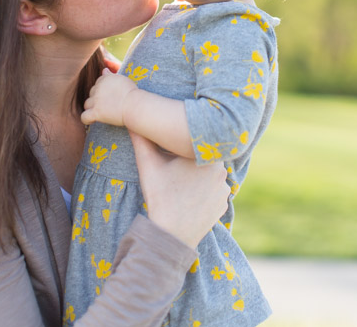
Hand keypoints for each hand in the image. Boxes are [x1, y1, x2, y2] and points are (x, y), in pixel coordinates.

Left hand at [82, 69, 136, 125]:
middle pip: (91, 93)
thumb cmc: (132, 93)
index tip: (110, 96)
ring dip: (92, 108)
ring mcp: (96, 101)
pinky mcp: (96, 112)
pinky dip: (86, 119)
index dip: (103, 90)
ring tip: (102, 112)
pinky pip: (84, 117)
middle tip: (109, 104)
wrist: (135, 105)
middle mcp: (98, 88)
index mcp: (105, 79)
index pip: (98, 83)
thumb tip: (104, 70)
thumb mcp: (123, 80)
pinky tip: (92, 120)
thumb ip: (111, 75)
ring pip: (87, 104)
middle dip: (97, 98)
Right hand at [130, 133, 229, 248]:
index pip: (195, 142)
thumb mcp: (148, 165)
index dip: (183, 146)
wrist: (171, 234)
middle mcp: (221, 169)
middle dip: (190, 160)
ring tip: (181, 184)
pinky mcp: (223, 204)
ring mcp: (224, 188)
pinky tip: (189, 196)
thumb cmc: (159, 196)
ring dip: (198, 176)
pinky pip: (214, 190)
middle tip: (175, 169)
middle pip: (203, 157)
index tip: (174, 153)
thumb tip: (132, 123)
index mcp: (205, 154)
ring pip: (209, 173)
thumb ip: (141, 140)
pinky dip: (204, 191)